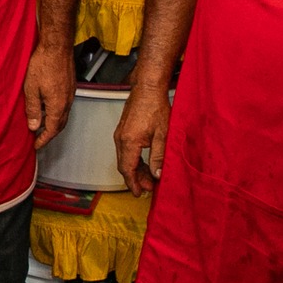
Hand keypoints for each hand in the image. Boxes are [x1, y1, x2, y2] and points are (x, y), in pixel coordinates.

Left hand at [23, 42, 74, 146]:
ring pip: (64, 115)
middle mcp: (67, 102)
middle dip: (50, 134)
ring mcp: (71, 94)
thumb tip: (34, 127)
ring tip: (42, 125)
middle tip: (39, 139)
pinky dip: (57, 112)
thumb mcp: (31, 89)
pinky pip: (65, 105)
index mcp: (58, 106)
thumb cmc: (42, 65)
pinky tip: (48, 108)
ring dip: (54, 123)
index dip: (44, 139)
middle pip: (61, 125)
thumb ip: (33, 109)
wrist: (57, 46)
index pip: (52, 130)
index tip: (36, 146)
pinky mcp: (70, 86)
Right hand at [113, 78, 170, 195]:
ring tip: (149, 176)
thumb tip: (158, 174)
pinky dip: (133, 159)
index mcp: (129, 142)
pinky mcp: (123, 130)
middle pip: (124, 166)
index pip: (127, 169)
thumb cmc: (155, 107)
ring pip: (124, 159)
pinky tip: (144, 162)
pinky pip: (125, 150)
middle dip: (135, 179)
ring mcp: (120, 134)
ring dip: (135, 169)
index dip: (133, 183)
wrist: (148, 89)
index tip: (139, 192)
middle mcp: (120, 139)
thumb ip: (159, 157)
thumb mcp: (162, 135)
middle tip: (148, 187)